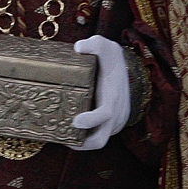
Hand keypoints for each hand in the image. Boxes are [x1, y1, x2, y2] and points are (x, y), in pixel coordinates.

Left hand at [71, 36, 131, 150]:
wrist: (124, 67)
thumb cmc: (110, 57)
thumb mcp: (104, 45)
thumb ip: (94, 44)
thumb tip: (78, 48)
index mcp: (112, 96)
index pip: (105, 114)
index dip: (91, 120)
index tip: (75, 121)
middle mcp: (115, 113)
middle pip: (101, 139)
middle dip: (82, 144)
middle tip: (63, 140)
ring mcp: (114, 121)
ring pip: (98, 140)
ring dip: (82, 143)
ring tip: (63, 138)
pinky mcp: (111, 125)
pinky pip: (99, 136)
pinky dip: (87, 138)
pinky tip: (71, 133)